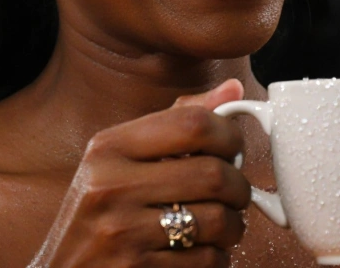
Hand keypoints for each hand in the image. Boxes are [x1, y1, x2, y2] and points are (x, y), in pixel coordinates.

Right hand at [31, 80, 249, 266]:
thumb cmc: (100, 213)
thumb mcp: (122, 159)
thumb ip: (175, 123)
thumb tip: (232, 89)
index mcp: (108, 148)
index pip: (192, 123)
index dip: (229, 135)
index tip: (232, 149)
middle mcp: (110, 187)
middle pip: (214, 174)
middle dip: (239, 188)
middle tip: (234, 194)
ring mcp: (122, 233)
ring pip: (218, 221)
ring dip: (233, 227)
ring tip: (219, 226)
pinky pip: (207, 261)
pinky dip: (216, 259)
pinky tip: (198, 253)